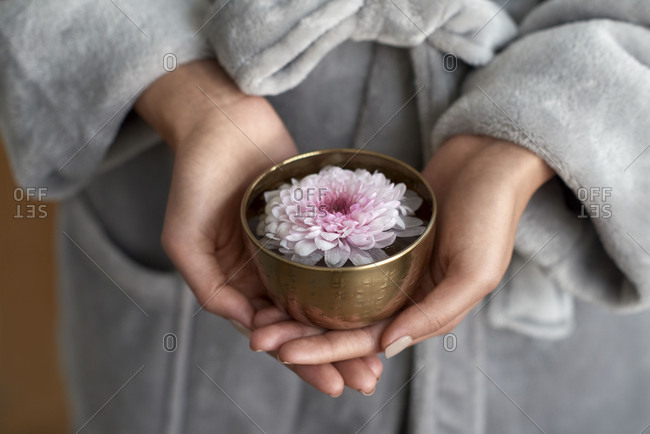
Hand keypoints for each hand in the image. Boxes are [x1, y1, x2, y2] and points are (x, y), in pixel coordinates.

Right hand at [135, 60, 381, 395]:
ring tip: (381, 353)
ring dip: (351, 326)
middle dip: (335, 353)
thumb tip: (248, 327)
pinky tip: (382, 297)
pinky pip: (337, 256)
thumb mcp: (184, 238)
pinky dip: (356, 279)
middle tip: (368, 380)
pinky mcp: (315, 223)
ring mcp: (293, 250)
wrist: (223, 123)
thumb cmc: (195, 178)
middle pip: (305, 323)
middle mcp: (268, 273)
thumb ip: (209, 287)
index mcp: (238, 285)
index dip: (301, 361)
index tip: (332, 383)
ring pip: (325, 296)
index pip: (273, 334)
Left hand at [249, 135, 554, 374]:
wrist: (489, 159)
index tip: (282, 352)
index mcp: (425, 311)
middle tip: (258, 337)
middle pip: (343, 322)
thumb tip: (387, 347)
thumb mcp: (475, 272)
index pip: (366, 340)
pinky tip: (283, 270)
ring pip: (337, 295)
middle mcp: (403, 293)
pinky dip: (315, 269)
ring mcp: (389, 265)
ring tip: (261, 309)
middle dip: (301, 335)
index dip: (323, 351)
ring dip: (301, 306)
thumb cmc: (491, 216)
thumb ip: (435, 313)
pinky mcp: (378, 236)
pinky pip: (342, 258)